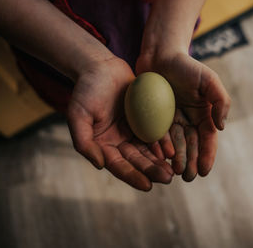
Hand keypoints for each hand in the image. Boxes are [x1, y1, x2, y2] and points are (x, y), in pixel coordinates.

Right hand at [66, 57, 173, 190]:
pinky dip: (163, 143)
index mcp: (103, 145)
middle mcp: (118, 142)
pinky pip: (155, 134)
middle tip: (168, 179)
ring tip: (174, 170)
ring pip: (148, 151)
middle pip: (137, 161)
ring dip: (160, 162)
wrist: (100, 67)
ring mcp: (132, 131)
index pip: (119, 166)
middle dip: (151, 171)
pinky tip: (174, 150)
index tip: (147, 186)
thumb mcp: (78, 115)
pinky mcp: (144, 120)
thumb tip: (100, 165)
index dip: (132, 176)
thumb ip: (84, 141)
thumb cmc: (86, 90)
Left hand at [136, 52, 230, 180]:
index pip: (207, 139)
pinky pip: (157, 136)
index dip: (207, 155)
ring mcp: (170, 120)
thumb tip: (222, 127)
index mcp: (203, 114)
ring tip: (175, 172)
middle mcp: (187, 120)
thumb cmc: (186, 65)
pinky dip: (160, 148)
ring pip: (175, 145)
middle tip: (188, 177)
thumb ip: (220, 101)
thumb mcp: (209, 80)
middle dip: (191, 162)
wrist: (159, 55)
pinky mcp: (153, 119)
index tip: (204, 171)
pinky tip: (159, 159)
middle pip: (191, 145)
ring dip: (177, 159)